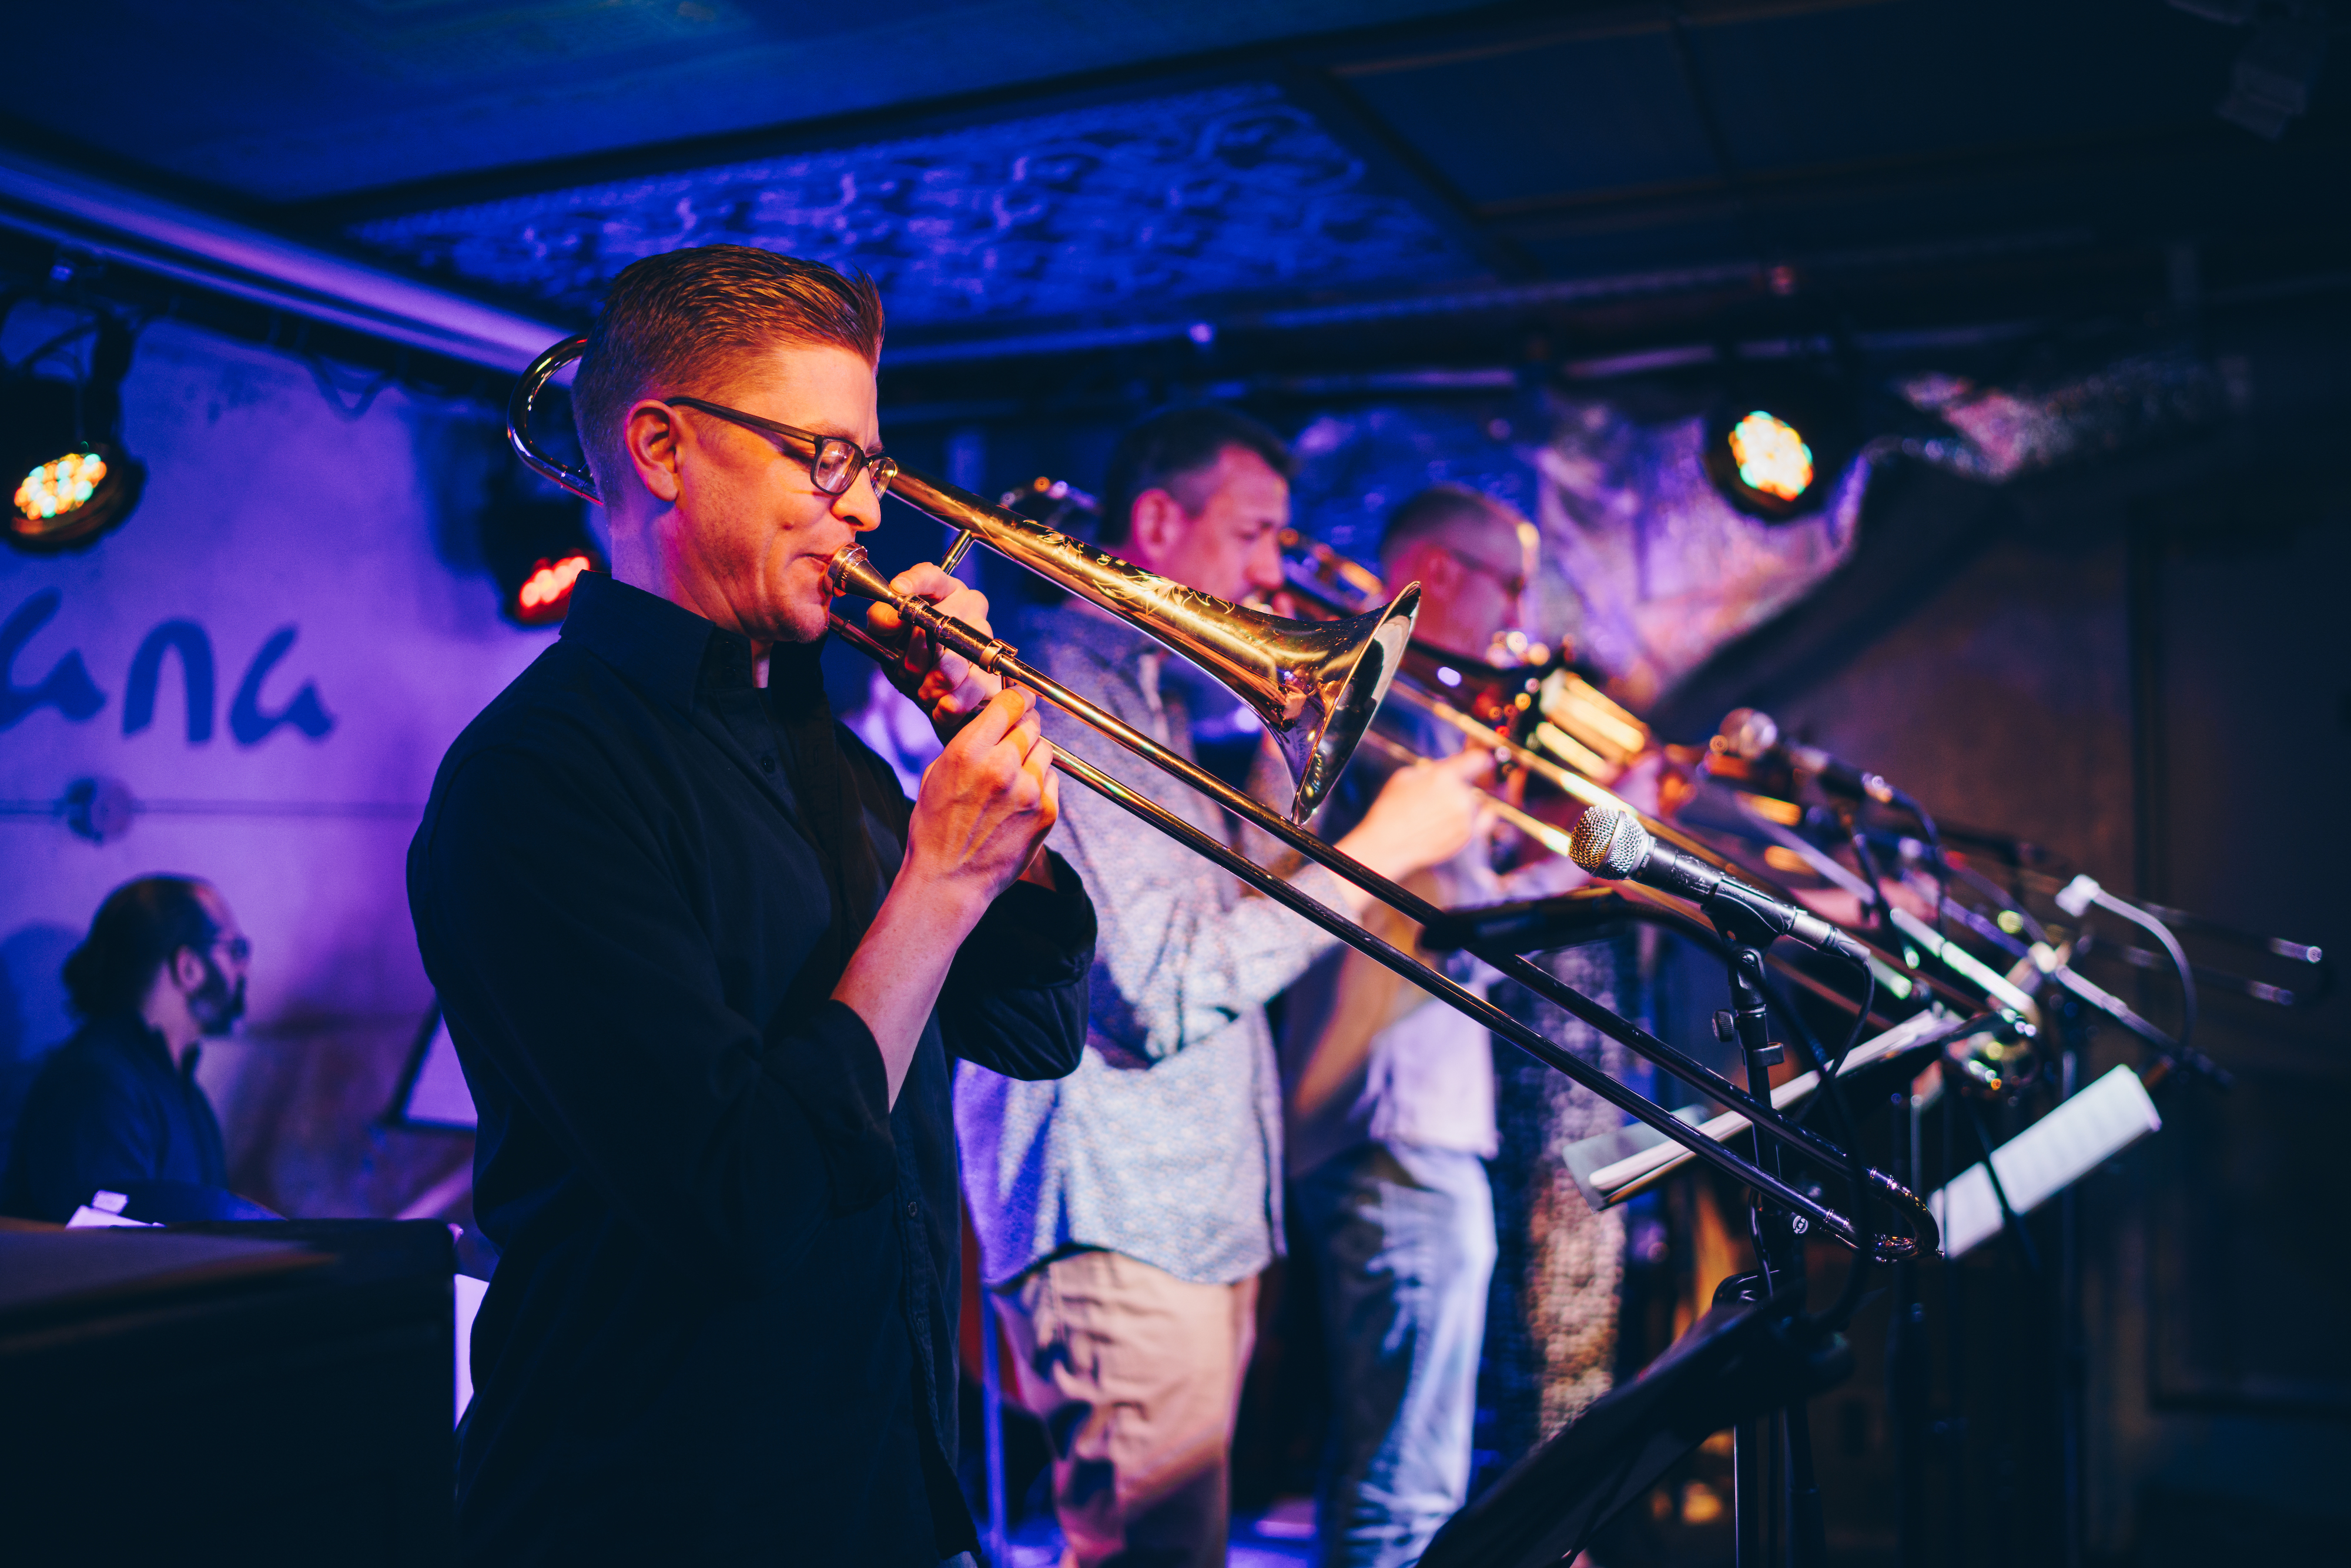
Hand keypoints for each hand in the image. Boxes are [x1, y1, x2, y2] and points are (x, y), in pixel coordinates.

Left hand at [866, 562, 1002, 739]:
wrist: (932, 691)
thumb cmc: (908, 653)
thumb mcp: (886, 637)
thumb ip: (882, 620)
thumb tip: (891, 616)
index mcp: (941, 590)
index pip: (930, 575)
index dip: (914, 581)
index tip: (898, 589)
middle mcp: (968, 606)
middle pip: (944, 623)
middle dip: (919, 654)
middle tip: (908, 670)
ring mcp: (984, 636)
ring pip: (958, 660)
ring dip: (934, 682)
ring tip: (924, 690)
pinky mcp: (993, 670)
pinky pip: (973, 686)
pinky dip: (952, 703)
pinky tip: (940, 707)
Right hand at [902, 686, 1059, 916]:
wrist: (948, 881)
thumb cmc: (935, 829)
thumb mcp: (936, 774)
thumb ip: (967, 743)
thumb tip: (992, 721)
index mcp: (969, 751)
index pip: (1010, 703)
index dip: (1017, 698)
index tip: (1021, 699)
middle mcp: (1002, 766)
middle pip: (1031, 725)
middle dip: (1023, 728)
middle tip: (1014, 740)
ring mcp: (1028, 791)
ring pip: (1045, 751)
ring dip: (1032, 756)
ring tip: (1013, 776)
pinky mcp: (1046, 813)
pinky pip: (1053, 781)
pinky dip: (1040, 785)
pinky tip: (1019, 801)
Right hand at [1337, 748, 1494, 881]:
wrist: (1388, 844)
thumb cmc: (1391, 808)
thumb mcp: (1405, 777)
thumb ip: (1431, 769)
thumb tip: (1448, 766)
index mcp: (1444, 776)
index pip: (1477, 760)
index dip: (1479, 759)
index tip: (1481, 761)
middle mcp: (1459, 795)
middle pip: (1469, 786)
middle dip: (1457, 790)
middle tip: (1437, 801)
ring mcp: (1466, 817)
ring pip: (1474, 804)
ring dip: (1463, 806)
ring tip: (1439, 817)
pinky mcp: (1468, 836)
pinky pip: (1484, 822)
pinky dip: (1478, 819)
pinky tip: (1466, 819)